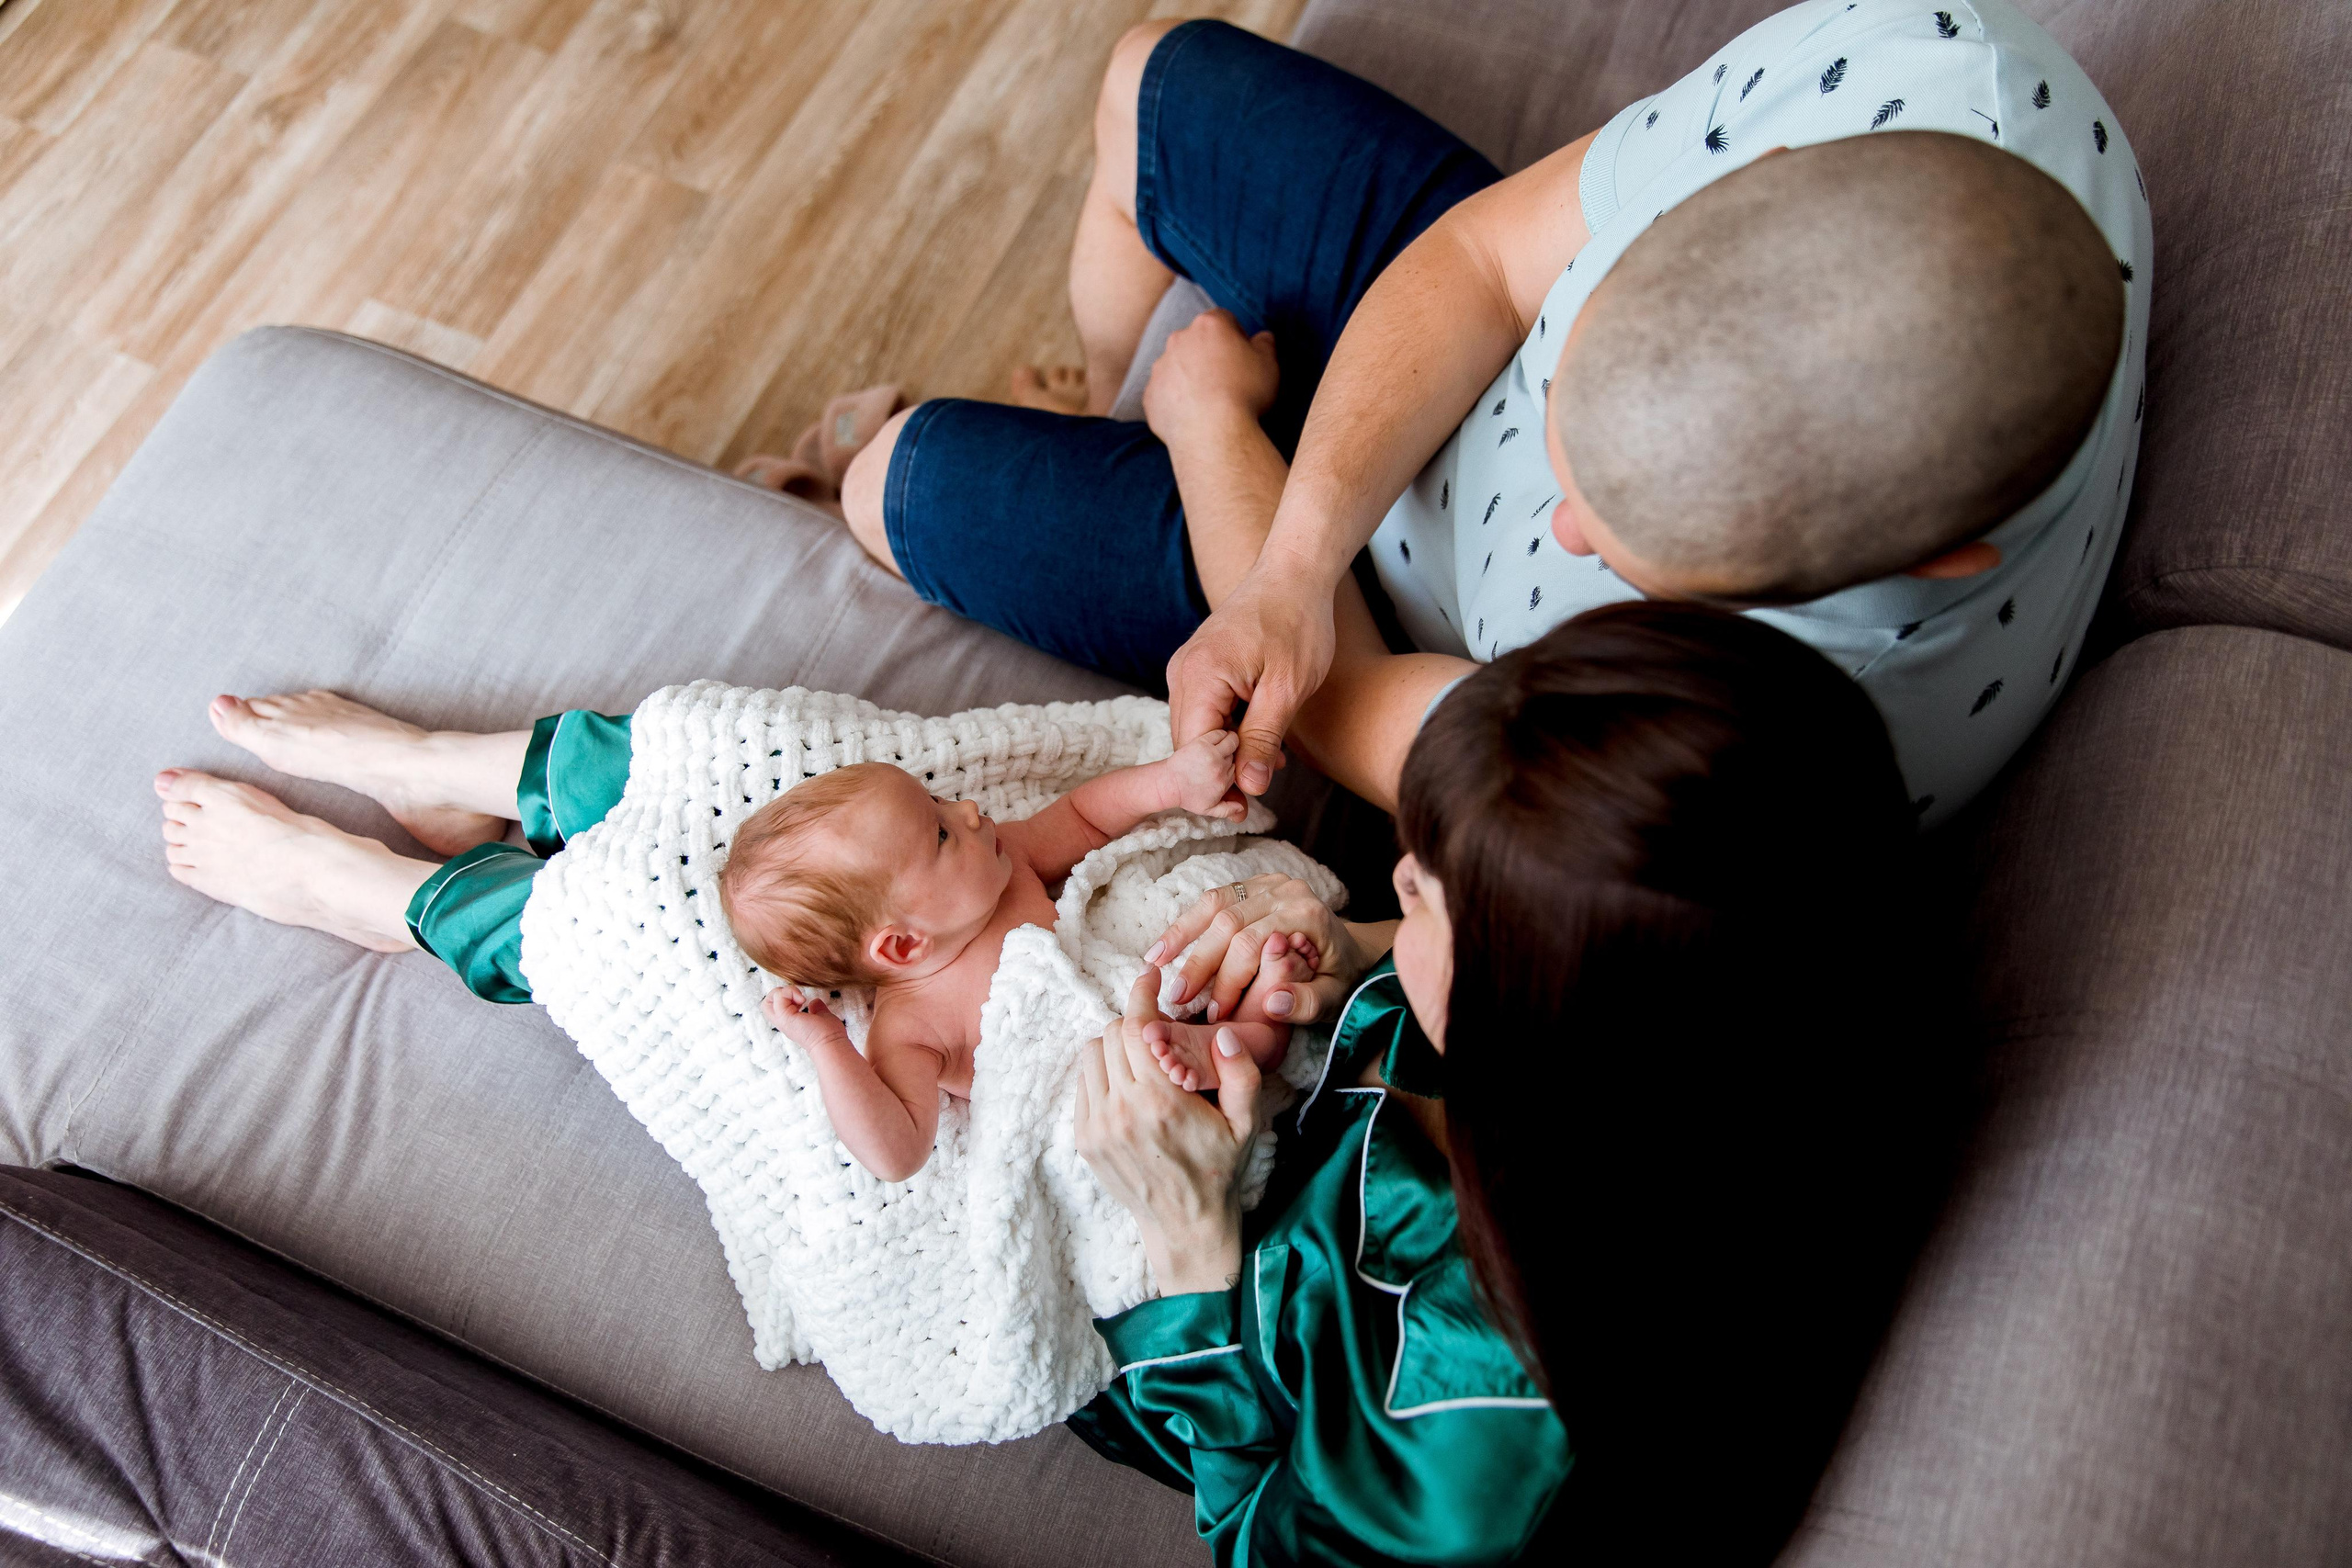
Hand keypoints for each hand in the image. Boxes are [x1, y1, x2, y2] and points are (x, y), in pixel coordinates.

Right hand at [762, 984, 847, 1049]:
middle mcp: (784, 1022)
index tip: (801, 1000)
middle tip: (795, 997)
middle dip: (778, 993)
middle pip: (766, 1005)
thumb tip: (814, 1002)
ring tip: (800, 998)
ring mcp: (783, 1021)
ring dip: (785, 992)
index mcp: (791, 1022)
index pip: (775, 1008)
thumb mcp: (821, 1016)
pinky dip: (789, 992)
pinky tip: (802, 999)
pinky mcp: (785, 1017)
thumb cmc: (828, 1034)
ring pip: (768, 1001)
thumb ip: (816, 1009)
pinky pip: (778, 997)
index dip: (784, 998)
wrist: (830, 1043)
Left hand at [1075, 971, 1263, 1294]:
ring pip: (1092, 1054)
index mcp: (1162, 1101)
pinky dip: (1102, 1074)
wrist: (1185, 1225)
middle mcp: (1123, 1110)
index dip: (1142, 993)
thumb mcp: (1246, 1123)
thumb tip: (1224, 1033)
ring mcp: (1098, 1126)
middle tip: (1156, 1032)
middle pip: (1112, 1034)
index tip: (1149, 974)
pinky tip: (1127, 1086)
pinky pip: (1083, 1084)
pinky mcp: (1085, 1139)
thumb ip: (1240, 1073)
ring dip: (1114, 1047)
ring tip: (1140, 1059)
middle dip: (1134, 1024)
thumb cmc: (1219, 1169)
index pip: (1137, 1027)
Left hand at [1142, 308, 1279, 449]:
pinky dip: (1176, 402)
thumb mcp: (1269, 365)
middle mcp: (1179, 340)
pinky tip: (1193, 417)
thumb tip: (1263, 337)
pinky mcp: (1150, 395)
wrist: (1211, 433)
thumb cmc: (1244, 394)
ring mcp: (1160, 368)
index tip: (1244, 355)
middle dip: (1209, 355)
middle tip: (1227, 379)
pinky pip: (1164, 394)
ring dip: (1190, 377)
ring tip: (1209, 402)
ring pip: (1176, 367)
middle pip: (1195, 341)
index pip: (1223, 319)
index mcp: (1208, 325)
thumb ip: (1265, 344)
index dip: (1236, 336)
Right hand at [1146, 875, 1375, 1024]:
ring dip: (1181, 935)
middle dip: (1199, 962)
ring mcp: (1268, 883)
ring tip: (1155, 964)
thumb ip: (1307, 1003)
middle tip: (1177, 998)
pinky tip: (1164, 946)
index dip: (1229, 980)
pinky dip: (1186, 923)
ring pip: (1215, 904)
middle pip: (1229, 922)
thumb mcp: (1334, 997)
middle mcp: (1286, 890)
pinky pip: (1214, 899)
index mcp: (1307, 914)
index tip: (1215, 1014)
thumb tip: (1272, 1004)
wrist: (1349, 950)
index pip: (1254, 943)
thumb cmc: (1340, 976)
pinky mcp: (1253, 885)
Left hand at [1162, 728, 1244, 820]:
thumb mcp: (1208, 809)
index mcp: (1224, 783)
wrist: (1169, 784)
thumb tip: (1241, 809)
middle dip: (1232, 754)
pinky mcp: (1202, 743)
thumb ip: (1227, 810)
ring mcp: (1211, 755)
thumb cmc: (1187, 796)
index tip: (1227, 764)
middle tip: (1224, 754)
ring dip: (1230, 741)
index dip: (1234, 765)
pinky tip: (1219, 737)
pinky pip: (1220, 734)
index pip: (1239, 768)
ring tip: (1226, 743)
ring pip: (1232, 742)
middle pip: (1236, 755)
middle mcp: (1220, 768)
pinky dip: (1221, 734)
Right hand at [1166, 552, 1335, 795]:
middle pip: (1187, 746)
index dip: (1214, 784)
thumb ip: (1263, 739)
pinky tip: (1262, 742)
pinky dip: (1228, 733)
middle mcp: (1182, 673)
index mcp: (1199, 676)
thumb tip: (1247, 788)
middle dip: (1219, 775)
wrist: (1294, 574)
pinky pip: (1204, 714)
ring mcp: (1186, 670)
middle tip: (1255, 799)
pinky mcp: (1198, 669)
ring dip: (1227, 756)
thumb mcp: (1288, 688)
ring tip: (1268, 767)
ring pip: (1196, 733)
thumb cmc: (1298, 622)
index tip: (1243, 806)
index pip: (1192, 752)